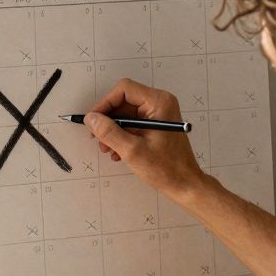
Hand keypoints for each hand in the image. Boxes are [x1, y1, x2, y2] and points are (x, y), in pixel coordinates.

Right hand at [85, 79, 207, 198]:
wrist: (184, 185)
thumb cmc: (165, 168)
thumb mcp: (132, 150)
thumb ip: (109, 132)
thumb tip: (91, 119)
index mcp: (158, 102)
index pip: (124, 90)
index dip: (105, 103)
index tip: (93, 121)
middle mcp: (159, 104)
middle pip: (124, 102)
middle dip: (108, 121)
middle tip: (97, 138)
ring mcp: (158, 115)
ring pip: (126, 115)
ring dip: (113, 131)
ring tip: (107, 150)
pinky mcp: (156, 126)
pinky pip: (133, 125)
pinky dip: (122, 136)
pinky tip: (117, 152)